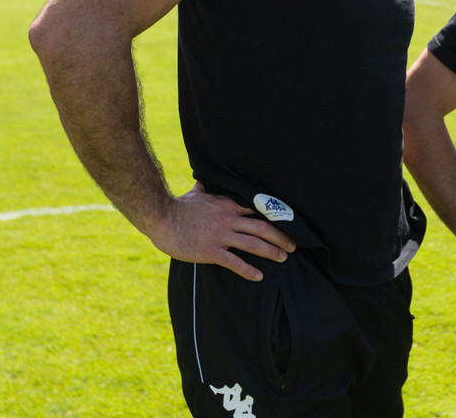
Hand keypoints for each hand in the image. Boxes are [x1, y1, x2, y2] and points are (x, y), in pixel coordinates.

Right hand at [146, 182, 297, 281]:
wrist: (162, 217)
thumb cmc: (178, 205)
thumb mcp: (197, 193)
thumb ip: (205, 188)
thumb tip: (203, 179)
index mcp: (228, 205)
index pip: (258, 210)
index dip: (275, 218)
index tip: (288, 223)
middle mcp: (230, 219)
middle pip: (262, 228)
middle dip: (280, 237)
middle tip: (294, 245)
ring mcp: (222, 236)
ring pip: (254, 244)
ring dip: (271, 252)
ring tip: (284, 258)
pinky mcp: (212, 251)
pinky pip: (235, 262)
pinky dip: (249, 270)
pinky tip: (259, 276)